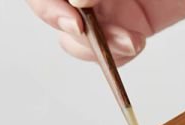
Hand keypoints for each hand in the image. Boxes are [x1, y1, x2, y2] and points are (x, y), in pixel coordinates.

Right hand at [26, 0, 184, 65]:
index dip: (49, 5)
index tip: (75, 17)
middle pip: (51, 14)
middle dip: (73, 31)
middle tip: (90, 33)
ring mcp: (102, 9)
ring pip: (76, 40)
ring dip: (98, 48)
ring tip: (131, 40)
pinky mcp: (123, 29)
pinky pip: (107, 56)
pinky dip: (117, 58)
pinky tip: (135, 43)